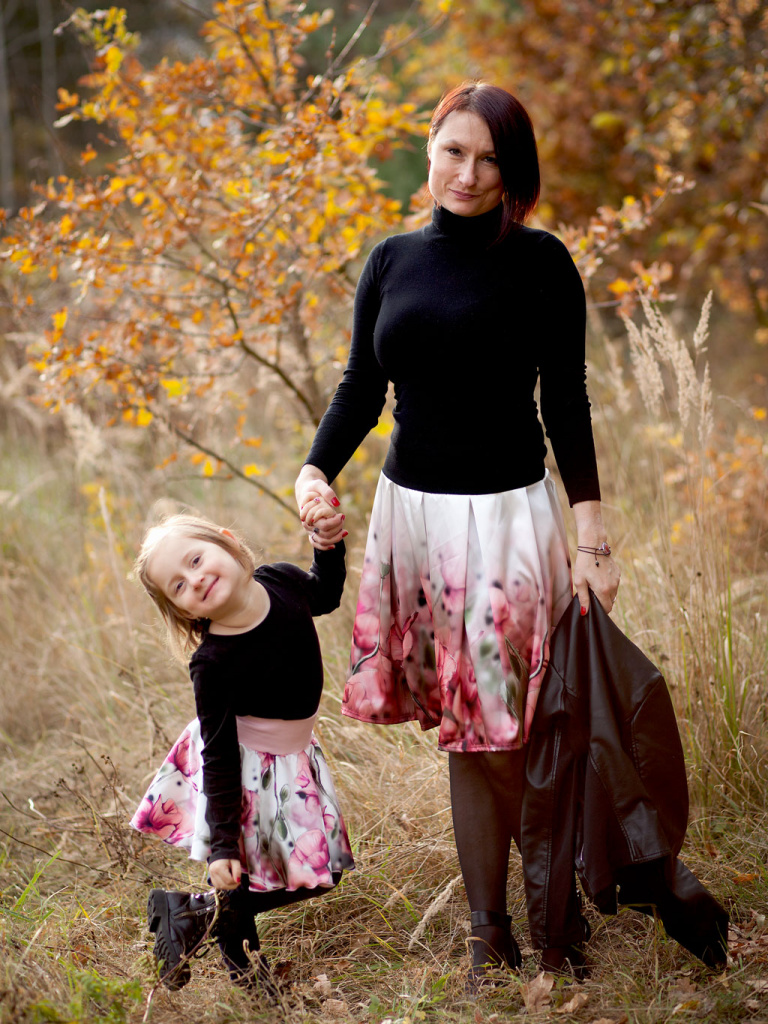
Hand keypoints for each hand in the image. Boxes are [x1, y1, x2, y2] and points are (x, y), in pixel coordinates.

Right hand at [208, 857, 241, 889]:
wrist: (221, 850)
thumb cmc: (229, 855)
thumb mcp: (235, 861)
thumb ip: (237, 871)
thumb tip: (238, 881)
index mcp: (219, 868)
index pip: (228, 880)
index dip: (235, 882)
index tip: (240, 880)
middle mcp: (213, 872)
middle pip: (224, 885)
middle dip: (232, 886)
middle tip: (238, 882)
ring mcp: (211, 875)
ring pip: (219, 887)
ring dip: (228, 887)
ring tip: (233, 882)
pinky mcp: (211, 877)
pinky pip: (217, 885)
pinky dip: (223, 886)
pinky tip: (227, 882)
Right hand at [295, 464, 345, 549]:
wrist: (306, 490)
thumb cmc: (313, 487)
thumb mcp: (320, 484)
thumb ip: (328, 492)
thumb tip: (336, 504)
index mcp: (308, 513)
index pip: (324, 525)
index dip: (335, 522)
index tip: (342, 515)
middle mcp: (307, 523)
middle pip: (324, 534)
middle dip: (337, 529)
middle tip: (343, 519)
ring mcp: (309, 528)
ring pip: (321, 541)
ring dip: (335, 538)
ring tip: (345, 532)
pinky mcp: (311, 531)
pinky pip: (316, 543)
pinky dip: (325, 546)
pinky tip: (334, 546)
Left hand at [571, 500, 619, 615]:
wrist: (594, 546)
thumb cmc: (584, 564)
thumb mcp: (579, 582)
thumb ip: (583, 598)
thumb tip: (585, 612)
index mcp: (604, 590)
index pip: (607, 609)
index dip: (600, 611)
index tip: (593, 607)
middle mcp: (613, 586)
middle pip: (611, 602)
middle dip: (602, 602)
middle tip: (592, 595)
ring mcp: (617, 579)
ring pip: (613, 594)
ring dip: (606, 593)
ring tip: (595, 585)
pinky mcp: (618, 573)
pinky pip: (615, 585)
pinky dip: (608, 585)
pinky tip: (600, 577)